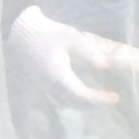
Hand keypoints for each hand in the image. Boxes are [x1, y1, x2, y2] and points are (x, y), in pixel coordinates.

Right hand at [9, 5, 138, 103]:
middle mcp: (51, 86)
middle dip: (94, 103)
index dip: (99, 99)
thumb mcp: (72, 38)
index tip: (115, 97)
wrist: (23, 35)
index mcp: (59, 76)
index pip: (82, 95)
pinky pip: (60, 98)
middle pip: (76, 103)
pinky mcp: (42, 85)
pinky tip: (79, 93)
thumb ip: (89, 53)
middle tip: (110, 98)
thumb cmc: (48, 34)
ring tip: (97, 97)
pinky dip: (73, 100)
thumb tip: (105, 66)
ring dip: (84, 104)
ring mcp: (45, 87)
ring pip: (68, 103)